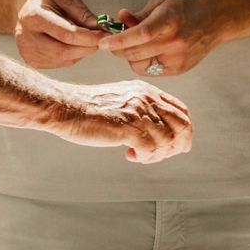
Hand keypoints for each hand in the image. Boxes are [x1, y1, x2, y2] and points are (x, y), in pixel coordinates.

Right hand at [11, 0, 111, 69]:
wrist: (23, 10)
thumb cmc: (47, 1)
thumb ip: (82, 13)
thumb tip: (100, 28)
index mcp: (34, 16)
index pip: (67, 34)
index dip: (89, 37)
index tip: (105, 34)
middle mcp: (26, 37)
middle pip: (65, 51)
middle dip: (87, 46)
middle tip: (100, 39)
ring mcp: (28, 52)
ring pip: (64, 59)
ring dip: (81, 51)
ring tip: (85, 39)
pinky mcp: (32, 61)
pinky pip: (60, 63)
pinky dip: (72, 56)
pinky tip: (71, 44)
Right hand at [49, 81, 194, 164]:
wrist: (65, 106)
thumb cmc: (88, 107)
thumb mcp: (121, 99)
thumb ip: (140, 108)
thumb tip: (157, 129)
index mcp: (147, 91)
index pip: (182, 111)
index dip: (183, 131)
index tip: (174, 146)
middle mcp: (147, 99)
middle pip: (182, 126)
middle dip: (176, 146)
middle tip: (159, 156)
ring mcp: (138, 112)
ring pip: (168, 141)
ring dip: (157, 155)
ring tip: (139, 156)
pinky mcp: (128, 127)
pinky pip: (151, 149)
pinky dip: (144, 158)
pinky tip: (129, 155)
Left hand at [99, 0, 223, 81]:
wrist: (213, 21)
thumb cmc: (183, 11)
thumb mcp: (159, 6)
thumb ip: (138, 15)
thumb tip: (119, 19)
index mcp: (168, 21)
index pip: (140, 34)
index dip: (119, 40)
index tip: (103, 43)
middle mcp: (174, 42)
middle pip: (135, 53)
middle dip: (118, 49)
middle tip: (113, 43)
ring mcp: (177, 58)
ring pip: (140, 65)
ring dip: (130, 57)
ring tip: (136, 46)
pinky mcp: (178, 70)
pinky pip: (150, 71)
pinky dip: (143, 63)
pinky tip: (148, 53)